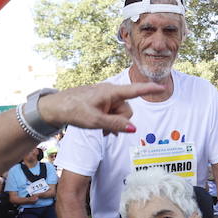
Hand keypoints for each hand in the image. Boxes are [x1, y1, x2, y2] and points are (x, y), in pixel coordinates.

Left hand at [34, 81, 162, 134]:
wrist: (55, 108)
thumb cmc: (73, 111)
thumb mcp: (95, 121)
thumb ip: (115, 125)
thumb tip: (133, 128)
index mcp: (110, 92)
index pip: (134, 90)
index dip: (149, 89)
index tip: (162, 87)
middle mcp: (110, 93)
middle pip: (127, 110)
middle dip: (120, 122)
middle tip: (105, 130)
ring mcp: (105, 98)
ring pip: (119, 114)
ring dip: (113, 124)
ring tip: (100, 130)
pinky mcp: (100, 103)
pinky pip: (112, 113)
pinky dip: (109, 122)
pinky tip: (101, 129)